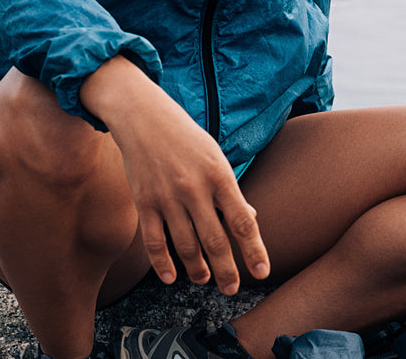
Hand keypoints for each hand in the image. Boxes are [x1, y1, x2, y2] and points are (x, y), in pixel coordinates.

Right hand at [81, 56, 270, 294]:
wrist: (142, 116)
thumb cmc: (185, 137)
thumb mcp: (215, 156)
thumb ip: (230, 191)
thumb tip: (250, 220)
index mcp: (219, 175)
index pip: (242, 221)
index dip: (254, 250)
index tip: (263, 272)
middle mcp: (194, 188)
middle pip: (215, 241)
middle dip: (227, 271)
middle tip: (232, 289)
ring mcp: (167, 196)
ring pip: (186, 246)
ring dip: (197, 270)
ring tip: (204, 280)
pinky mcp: (144, 201)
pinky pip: (154, 241)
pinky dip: (162, 264)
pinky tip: (171, 277)